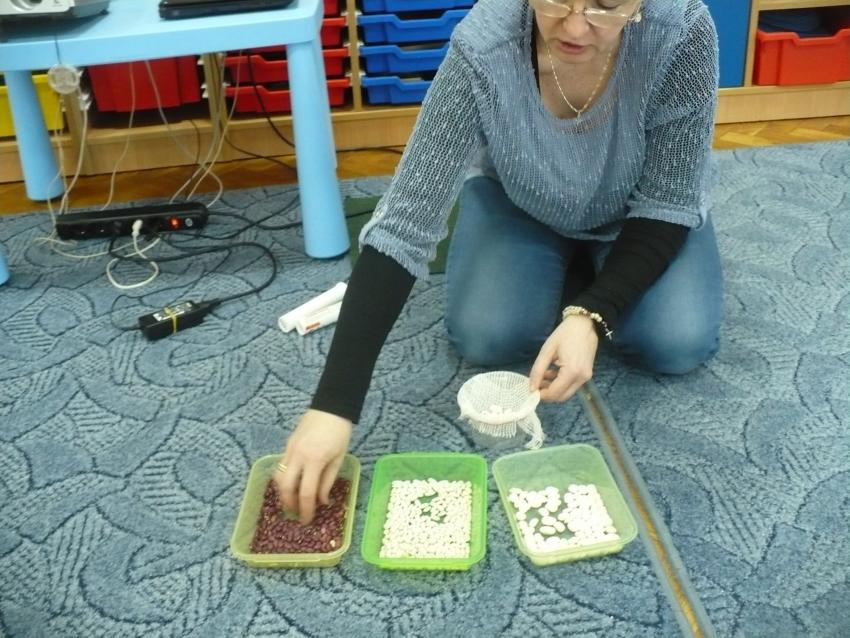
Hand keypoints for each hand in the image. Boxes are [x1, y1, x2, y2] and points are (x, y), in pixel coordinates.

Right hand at [273, 409, 351, 523]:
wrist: (331, 407)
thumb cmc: (340, 433)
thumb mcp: (339, 458)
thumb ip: (328, 481)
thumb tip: (321, 501)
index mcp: (314, 461)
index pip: (306, 493)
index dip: (305, 509)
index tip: (307, 520)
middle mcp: (297, 456)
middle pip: (285, 487)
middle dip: (289, 503)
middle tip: (295, 513)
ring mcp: (289, 450)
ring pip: (278, 477)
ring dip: (283, 492)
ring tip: (291, 501)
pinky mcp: (287, 445)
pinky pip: (281, 466)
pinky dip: (284, 478)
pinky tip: (291, 484)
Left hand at [529, 315, 598, 402]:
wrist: (585, 324)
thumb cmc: (565, 334)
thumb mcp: (547, 351)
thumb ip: (538, 371)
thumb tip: (531, 387)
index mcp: (572, 372)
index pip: (554, 393)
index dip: (541, 395)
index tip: (530, 390)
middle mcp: (582, 378)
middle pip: (562, 397)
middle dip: (547, 394)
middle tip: (535, 385)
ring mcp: (586, 377)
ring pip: (567, 393)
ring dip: (553, 389)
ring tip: (542, 376)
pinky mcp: (587, 374)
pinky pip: (572, 385)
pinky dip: (560, 383)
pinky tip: (552, 373)